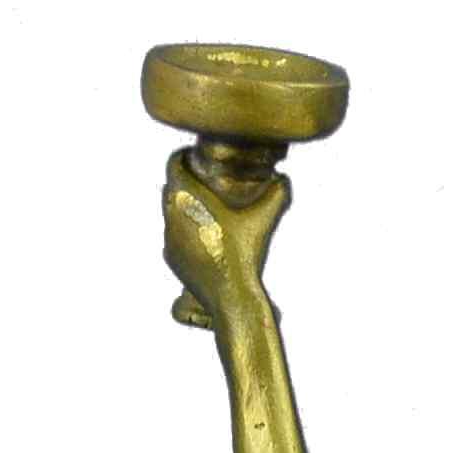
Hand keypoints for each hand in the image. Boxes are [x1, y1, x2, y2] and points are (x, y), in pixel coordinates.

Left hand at [161, 152, 289, 318]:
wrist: (231, 295)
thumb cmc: (245, 253)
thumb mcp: (263, 219)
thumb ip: (275, 194)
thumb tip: (285, 179)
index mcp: (185, 195)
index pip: (174, 162)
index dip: (184, 157)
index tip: (194, 159)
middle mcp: (169, 213)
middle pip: (171, 186)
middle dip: (185, 183)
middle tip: (204, 184)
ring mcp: (167, 237)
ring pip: (170, 212)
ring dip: (184, 209)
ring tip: (205, 212)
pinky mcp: (169, 257)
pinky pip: (174, 237)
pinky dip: (185, 234)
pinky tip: (203, 238)